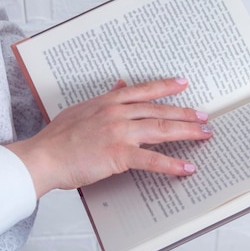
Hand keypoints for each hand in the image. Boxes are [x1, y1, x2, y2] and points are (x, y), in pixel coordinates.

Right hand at [6, 78, 212, 197]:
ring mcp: (119, 132)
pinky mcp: (118, 154)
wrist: (44, 156)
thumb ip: (103, 98)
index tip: (183, 82)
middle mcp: (117, 113)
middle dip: (185, 113)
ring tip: (205, 135)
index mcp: (108, 102)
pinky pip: (152, 160)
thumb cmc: (58, 137)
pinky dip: (172, 165)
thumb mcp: (81, 109)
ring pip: (161, 129)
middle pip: (159, 110)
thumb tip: (119, 86)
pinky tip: (187, 168)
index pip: (142, 90)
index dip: (165, 86)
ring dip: (187, 132)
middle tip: (205, 116)